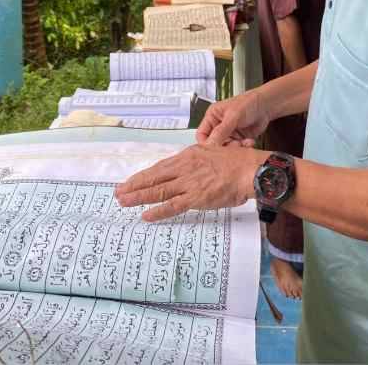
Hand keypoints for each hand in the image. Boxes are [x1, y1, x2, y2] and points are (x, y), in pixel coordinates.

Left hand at [114, 145, 267, 221]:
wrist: (249, 169)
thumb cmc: (236, 162)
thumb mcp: (212, 152)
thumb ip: (197, 160)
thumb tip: (188, 167)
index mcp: (188, 156)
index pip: (160, 168)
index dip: (143, 176)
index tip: (130, 181)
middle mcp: (184, 168)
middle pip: (153, 178)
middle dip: (133, 185)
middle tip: (117, 192)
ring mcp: (189, 183)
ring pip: (158, 191)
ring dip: (138, 197)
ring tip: (123, 202)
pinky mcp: (196, 197)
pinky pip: (172, 206)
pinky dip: (157, 211)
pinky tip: (145, 215)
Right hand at [195, 89, 270, 145]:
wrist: (266, 106)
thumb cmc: (248, 103)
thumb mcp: (233, 116)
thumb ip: (221, 131)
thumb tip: (210, 144)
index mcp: (212, 117)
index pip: (202, 134)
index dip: (206, 143)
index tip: (212, 150)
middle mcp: (219, 126)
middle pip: (214, 143)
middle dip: (223, 147)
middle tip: (232, 145)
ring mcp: (229, 133)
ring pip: (226, 148)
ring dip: (235, 148)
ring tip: (242, 143)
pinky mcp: (239, 139)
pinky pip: (237, 149)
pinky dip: (243, 147)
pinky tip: (249, 141)